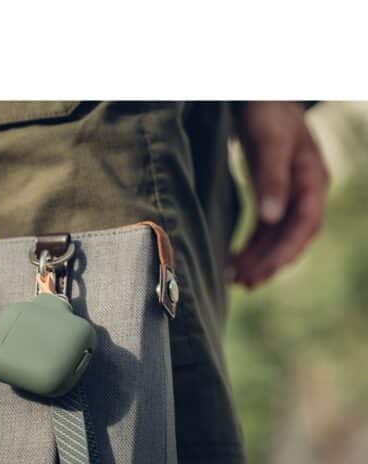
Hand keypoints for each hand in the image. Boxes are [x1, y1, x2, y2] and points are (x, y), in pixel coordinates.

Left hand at [231, 101, 328, 288]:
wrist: (260, 95)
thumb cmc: (269, 113)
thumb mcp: (271, 142)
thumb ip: (273, 178)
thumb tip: (271, 218)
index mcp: (312, 180)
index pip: (306, 224)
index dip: (287, 251)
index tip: (266, 272)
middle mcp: (303, 192)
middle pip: (291, 236)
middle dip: (270, 262)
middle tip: (245, 284)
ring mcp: (288, 195)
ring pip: (276, 236)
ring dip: (259, 259)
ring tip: (236, 280)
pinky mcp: (270, 196)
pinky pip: (264, 229)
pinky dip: (251, 246)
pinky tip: (234, 261)